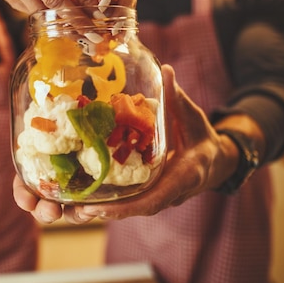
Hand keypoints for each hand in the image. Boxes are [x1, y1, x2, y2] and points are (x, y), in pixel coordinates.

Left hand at [12, 65, 237, 224]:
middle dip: (105, 212)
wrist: (214, 159)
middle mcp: (169, 192)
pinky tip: (81, 198)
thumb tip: (166, 70)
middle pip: (134, 208)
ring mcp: (159, 195)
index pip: (154, 197)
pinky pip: (128, 201)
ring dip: (100, 211)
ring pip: (128, 208)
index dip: (125, 206)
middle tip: (74, 210)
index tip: (99, 209)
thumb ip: (176, 96)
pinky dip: (107, 202)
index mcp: (183, 175)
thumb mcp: (191, 115)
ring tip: (68, 209)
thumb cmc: (202, 137)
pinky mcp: (149, 192)